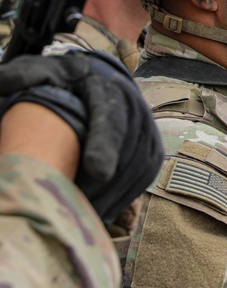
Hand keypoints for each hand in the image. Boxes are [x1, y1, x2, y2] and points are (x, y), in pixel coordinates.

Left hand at [0, 51, 162, 224]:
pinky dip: (126, 196)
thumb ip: (24, 76)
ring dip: (116, 194)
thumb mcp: (43, 72)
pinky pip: (145, 174)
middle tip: (81, 209)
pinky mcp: (151, 146)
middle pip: (130, 148)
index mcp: (105, 87)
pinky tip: (102, 213)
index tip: (97, 172)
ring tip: (86, 215)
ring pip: (141, 165)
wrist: (97, 80)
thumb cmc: (63, 82)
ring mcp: (146, 127)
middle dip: (110, 183)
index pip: (111, 115)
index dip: (107, 144)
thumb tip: (3, 83)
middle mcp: (133, 105)